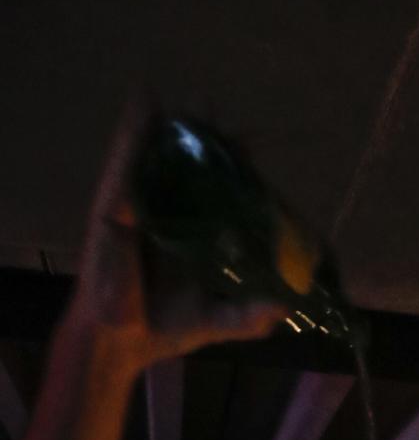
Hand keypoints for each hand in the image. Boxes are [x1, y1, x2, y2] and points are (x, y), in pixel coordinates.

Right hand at [70, 100, 286, 368]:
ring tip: (195, 97)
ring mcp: (139, 207)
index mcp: (190, 234)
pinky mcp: (113, 206)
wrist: (120, 342)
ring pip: (158, 155)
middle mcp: (165, 215)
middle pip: (187, 165)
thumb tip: (284, 308)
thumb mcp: (216, 320)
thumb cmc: (161, 326)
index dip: (233, 167)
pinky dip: (133, 129)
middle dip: (206, 137)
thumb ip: (249, 317)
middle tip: (224, 112)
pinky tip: (144, 98)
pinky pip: (124, 160)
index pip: (214, 190)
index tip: (252, 143)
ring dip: (176, 123)